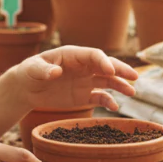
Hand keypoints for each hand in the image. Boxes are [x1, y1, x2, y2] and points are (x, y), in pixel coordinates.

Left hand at [13, 46, 138, 111]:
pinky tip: (114, 107)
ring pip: (107, 81)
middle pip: (106, 65)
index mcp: (72, 54)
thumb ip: (44, 70)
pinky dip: (108, 101)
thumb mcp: (32, 69)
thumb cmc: (29, 72)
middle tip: (134, 77)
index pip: (93, 55)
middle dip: (120, 70)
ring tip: (132, 92)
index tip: (110, 71)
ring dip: (120, 85)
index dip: (103, 61)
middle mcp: (83, 66)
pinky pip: (99, 97)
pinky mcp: (83, 95)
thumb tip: (56, 72)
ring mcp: (85, 81)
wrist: (27, 88)